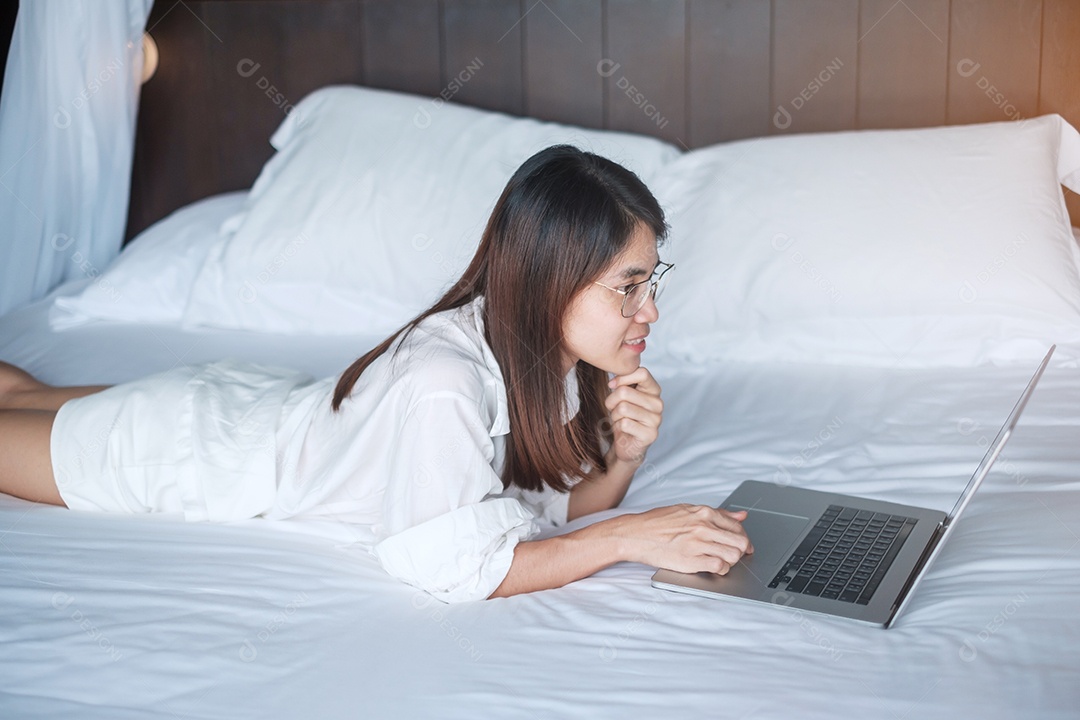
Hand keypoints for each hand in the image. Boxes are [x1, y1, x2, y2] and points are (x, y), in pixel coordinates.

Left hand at [605, 367, 662, 465]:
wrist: (626, 444)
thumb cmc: (623, 417)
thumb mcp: (623, 396)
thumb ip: (622, 383)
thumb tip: (613, 381)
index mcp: (653, 390)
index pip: (642, 373)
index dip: (622, 378)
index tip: (612, 385)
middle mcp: (658, 404)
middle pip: (624, 392)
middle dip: (611, 401)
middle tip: (614, 409)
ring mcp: (656, 420)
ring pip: (622, 408)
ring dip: (614, 415)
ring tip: (620, 419)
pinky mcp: (650, 434)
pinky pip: (625, 423)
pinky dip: (618, 426)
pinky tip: (624, 430)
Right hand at [614, 504, 753, 574]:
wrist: (635, 534)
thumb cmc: (658, 522)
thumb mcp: (688, 510)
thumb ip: (717, 514)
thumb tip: (741, 516)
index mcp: (704, 512)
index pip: (737, 527)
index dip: (743, 538)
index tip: (743, 545)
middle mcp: (703, 527)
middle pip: (740, 542)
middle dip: (741, 551)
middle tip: (734, 555)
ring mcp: (697, 544)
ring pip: (733, 556)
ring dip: (731, 561)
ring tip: (721, 560)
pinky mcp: (690, 561)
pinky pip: (719, 567)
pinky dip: (721, 570)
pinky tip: (713, 567)